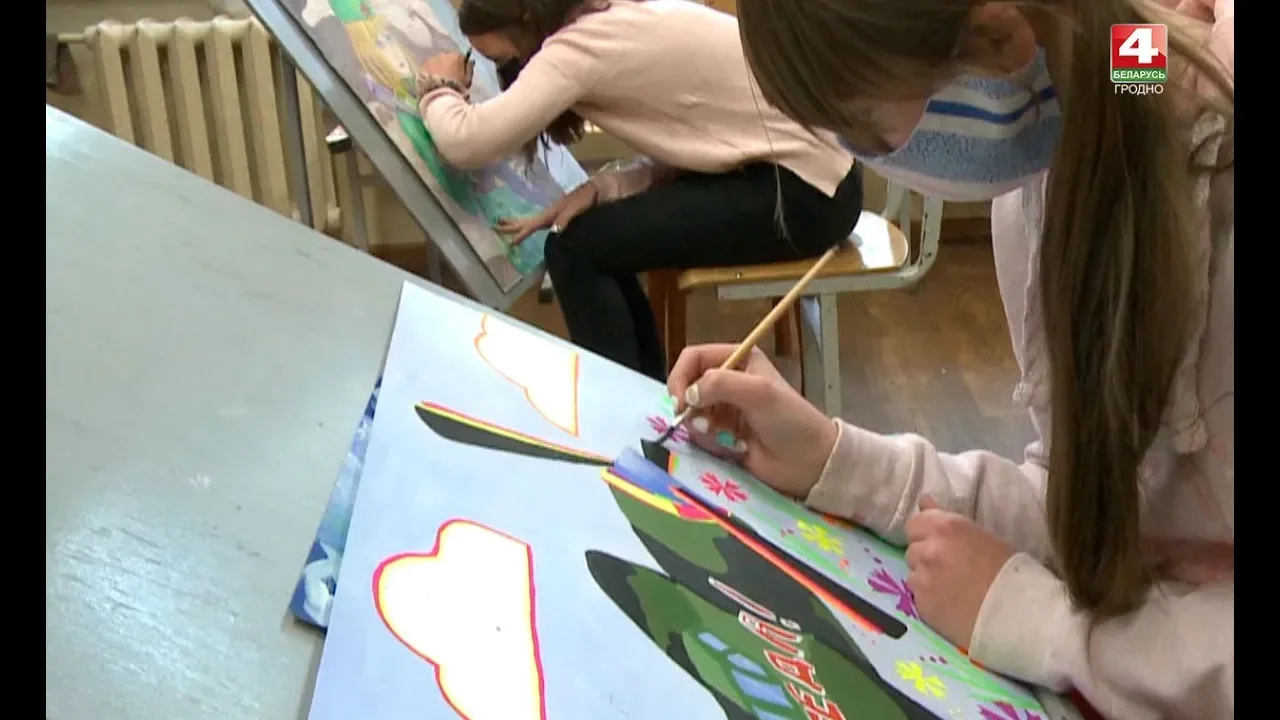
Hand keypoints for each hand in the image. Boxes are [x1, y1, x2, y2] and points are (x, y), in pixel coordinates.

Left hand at [419, 52, 471, 85]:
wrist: (439, 95)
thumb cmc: (456, 88)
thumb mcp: (467, 80)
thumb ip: (469, 68)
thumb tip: (470, 61)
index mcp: (456, 56)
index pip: (460, 57)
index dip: (460, 66)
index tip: (459, 74)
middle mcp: (443, 54)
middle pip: (446, 58)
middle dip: (447, 66)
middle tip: (448, 78)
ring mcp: (431, 59)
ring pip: (436, 62)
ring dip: (437, 68)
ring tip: (438, 81)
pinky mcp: (422, 66)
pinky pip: (427, 68)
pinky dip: (429, 72)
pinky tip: (431, 82)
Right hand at [495, 182, 598, 244]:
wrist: (596, 190)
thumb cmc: (587, 197)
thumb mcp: (578, 207)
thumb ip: (566, 218)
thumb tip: (554, 232)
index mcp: (551, 213)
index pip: (532, 224)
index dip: (521, 233)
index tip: (511, 241)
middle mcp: (549, 213)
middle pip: (526, 220)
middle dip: (511, 225)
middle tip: (495, 228)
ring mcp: (552, 213)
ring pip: (531, 220)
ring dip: (517, 223)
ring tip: (503, 225)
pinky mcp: (558, 214)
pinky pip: (539, 221)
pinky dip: (529, 224)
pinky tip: (528, 228)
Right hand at [667, 344, 837, 498]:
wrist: (809, 462)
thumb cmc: (790, 420)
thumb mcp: (758, 392)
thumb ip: (719, 384)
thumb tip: (687, 397)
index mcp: (739, 359)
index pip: (693, 358)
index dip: (681, 377)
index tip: (681, 402)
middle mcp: (728, 381)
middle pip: (686, 387)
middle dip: (690, 407)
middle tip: (703, 425)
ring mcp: (724, 409)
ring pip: (690, 414)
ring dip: (703, 429)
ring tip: (728, 439)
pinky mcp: (722, 435)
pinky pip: (699, 436)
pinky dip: (711, 443)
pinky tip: (734, 448)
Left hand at [904, 496, 1016, 648]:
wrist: (1020, 615)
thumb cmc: (1012, 572)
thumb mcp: (983, 537)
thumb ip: (948, 520)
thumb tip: (923, 502)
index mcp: (946, 528)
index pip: (914, 524)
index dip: (925, 532)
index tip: (939, 542)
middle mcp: (928, 550)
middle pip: (912, 549)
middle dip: (926, 555)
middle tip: (949, 567)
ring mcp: (922, 579)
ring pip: (913, 573)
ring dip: (926, 577)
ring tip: (951, 588)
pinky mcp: (921, 606)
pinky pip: (917, 596)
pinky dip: (929, 598)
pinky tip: (950, 604)